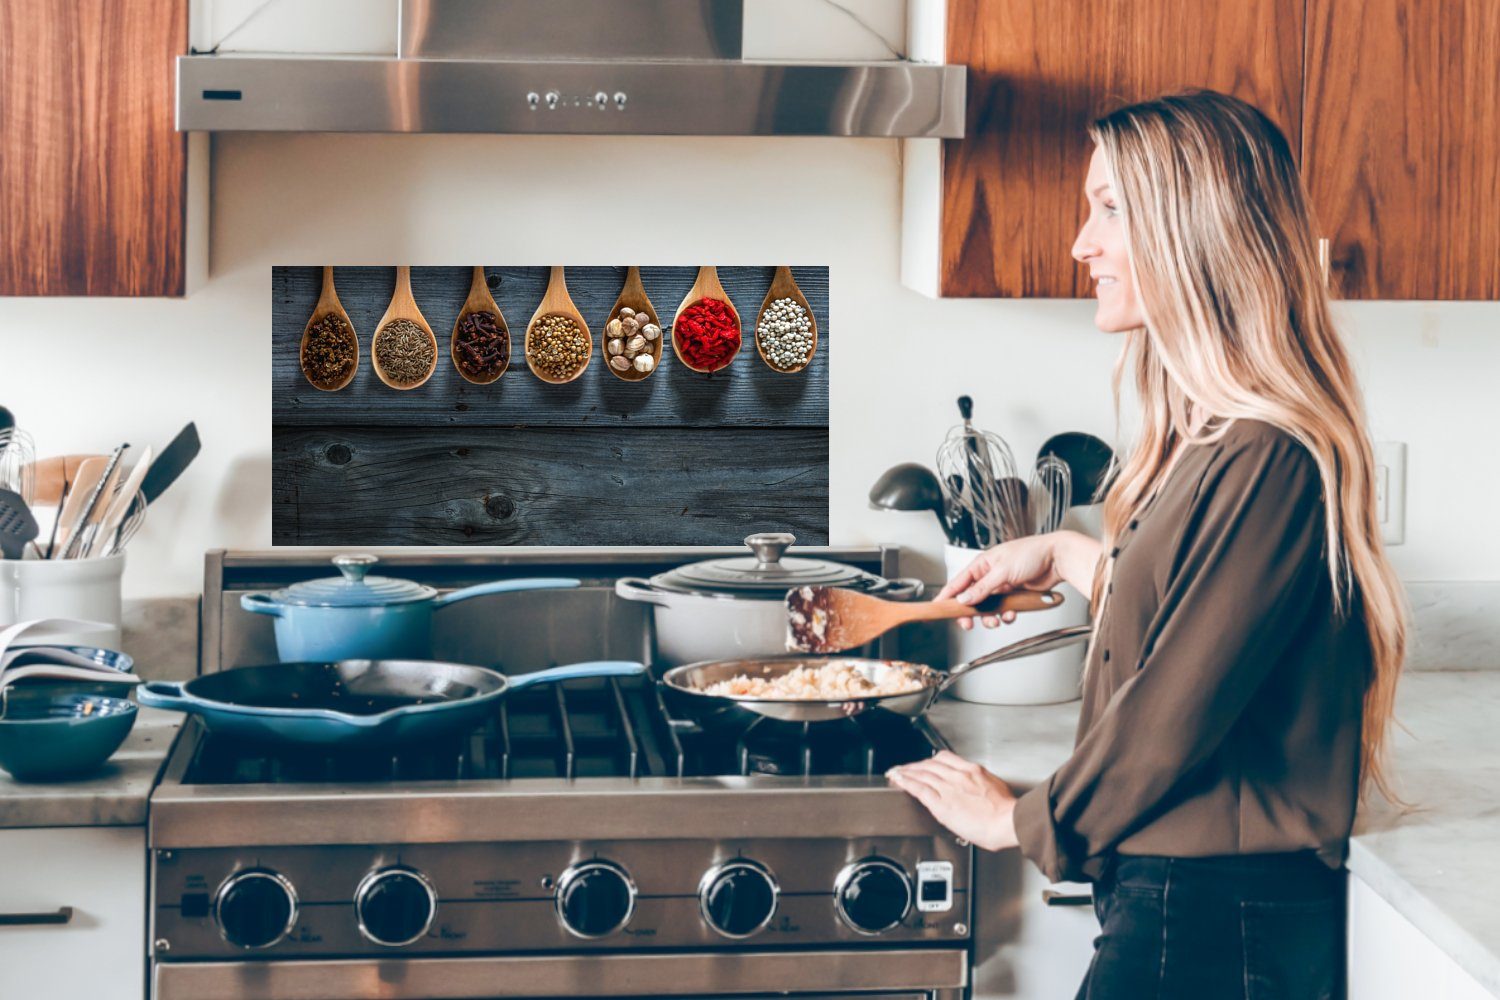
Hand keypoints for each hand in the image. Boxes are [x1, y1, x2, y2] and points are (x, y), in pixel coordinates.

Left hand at [887, 751, 1019, 851]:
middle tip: (905, 768)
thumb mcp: (995, 787)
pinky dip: (906, 783)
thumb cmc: (1006, 811)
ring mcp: (949, 788)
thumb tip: (976, 789)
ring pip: (922, 774)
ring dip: (906, 772)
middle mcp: (958, 776)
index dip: (930, 760)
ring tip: (896, 773)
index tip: (924, 763)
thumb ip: (980, 784)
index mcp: (972, 771)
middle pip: (930, 764)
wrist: (1007, 822)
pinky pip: (919, 789)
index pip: (944, 758)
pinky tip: (899, 781)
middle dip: (915, 765)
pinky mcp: (942, 804)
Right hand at [937, 534, 1062, 630]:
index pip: (958, 582)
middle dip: (970, 613)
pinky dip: (1006, 615)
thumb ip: (983, 588)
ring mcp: (1002, 586)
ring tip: (996, 620)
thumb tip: (965, 599)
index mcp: (982, 564)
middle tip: (968, 623)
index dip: (947, 595)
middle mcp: (990, 575)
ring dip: (990, 617)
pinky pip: (1003, 610)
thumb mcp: (1003, 571)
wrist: (1057, 559)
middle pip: (971, 599)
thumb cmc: (1032, 553)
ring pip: (987, 608)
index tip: (937, 607)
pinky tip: (1012, 614)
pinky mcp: (1014, 595)